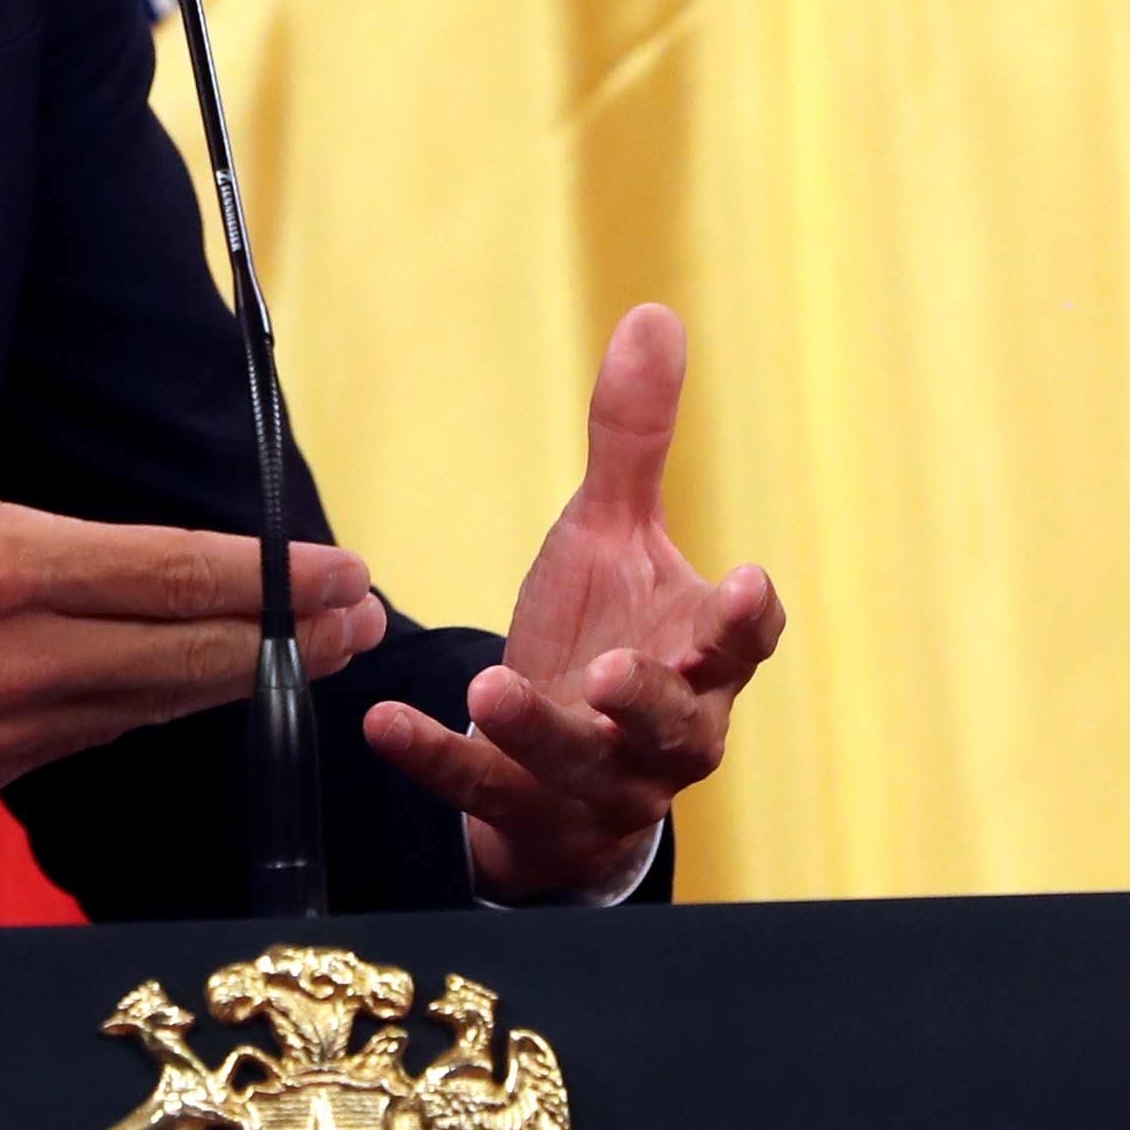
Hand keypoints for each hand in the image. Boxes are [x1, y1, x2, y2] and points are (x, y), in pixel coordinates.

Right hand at [0, 199, 386, 834]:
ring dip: (223, 686)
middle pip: (188, 661)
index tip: (342, 576)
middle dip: (286, 642)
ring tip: (293, 661)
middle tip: (358, 625)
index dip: (271, 580)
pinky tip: (161, 696)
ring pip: (143, 712)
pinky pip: (74, 745)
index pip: (173, 575)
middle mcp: (13, 661)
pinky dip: (131, 718)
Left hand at [361, 304, 782, 896]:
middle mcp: (663, 732)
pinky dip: (437, 759)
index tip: (746, 581)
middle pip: (675, 726)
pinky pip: (482, 790)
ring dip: (539, 731)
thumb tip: (653, 317)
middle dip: (644, 700)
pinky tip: (384, 725)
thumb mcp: (614, 537)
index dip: (744, 618)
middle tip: (607, 674)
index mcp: (698, 659)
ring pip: (581, 767)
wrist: (566, 771)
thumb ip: (634, 440)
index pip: (742, 643)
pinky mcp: (524, 812)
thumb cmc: (608, 639)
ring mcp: (596, 782)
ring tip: (490, 688)